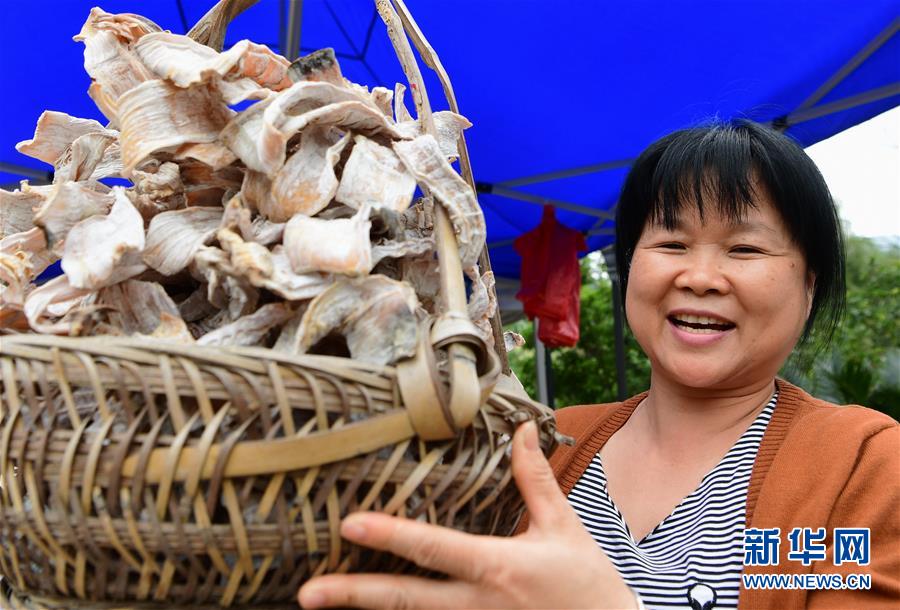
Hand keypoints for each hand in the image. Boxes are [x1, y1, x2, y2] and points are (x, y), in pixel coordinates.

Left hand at [296, 421, 637, 608]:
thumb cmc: (588, 584)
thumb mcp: (563, 527)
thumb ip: (535, 479)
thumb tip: (521, 430)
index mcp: (498, 567)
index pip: (434, 548)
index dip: (390, 535)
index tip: (349, 524)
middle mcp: (479, 605)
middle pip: (406, 600)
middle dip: (354, 597)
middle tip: (307, 593)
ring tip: (325, 603)